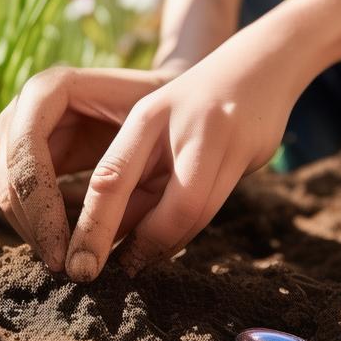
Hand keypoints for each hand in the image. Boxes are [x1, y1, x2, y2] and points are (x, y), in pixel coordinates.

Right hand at [0, 65, 180, 271]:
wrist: (167, 96)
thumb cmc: (165, 111)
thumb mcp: (152, 141)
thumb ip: (119, 181)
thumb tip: (90, 243)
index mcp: (52, 87)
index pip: (26, 148)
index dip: (38, 203)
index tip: (61, 249)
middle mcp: (27, 103)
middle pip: (7, 171)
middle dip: (31, 223)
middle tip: (61, 265)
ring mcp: (21, 127)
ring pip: (5, 187)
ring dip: (29, 228)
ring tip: (63, 261)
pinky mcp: (28, 153)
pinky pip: (17, 194)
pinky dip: (36, 223)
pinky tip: (64, 246)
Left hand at [65, 18, 314, 279]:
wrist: (259, 66)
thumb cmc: (191, 104)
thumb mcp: (154, 127)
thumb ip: (132, 173)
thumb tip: (104, 234)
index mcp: (149, 116)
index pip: (114, 179)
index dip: (95, 227)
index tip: (81, 266)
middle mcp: (188, 128)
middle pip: (174, 208)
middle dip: (145, 248)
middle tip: (119, 274)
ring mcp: (225, 141)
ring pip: (198, 214)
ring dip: (168, 245)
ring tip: (137, 264)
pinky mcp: (251, 155)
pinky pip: (214, 208)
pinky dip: (186, 231)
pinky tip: (165, 245)